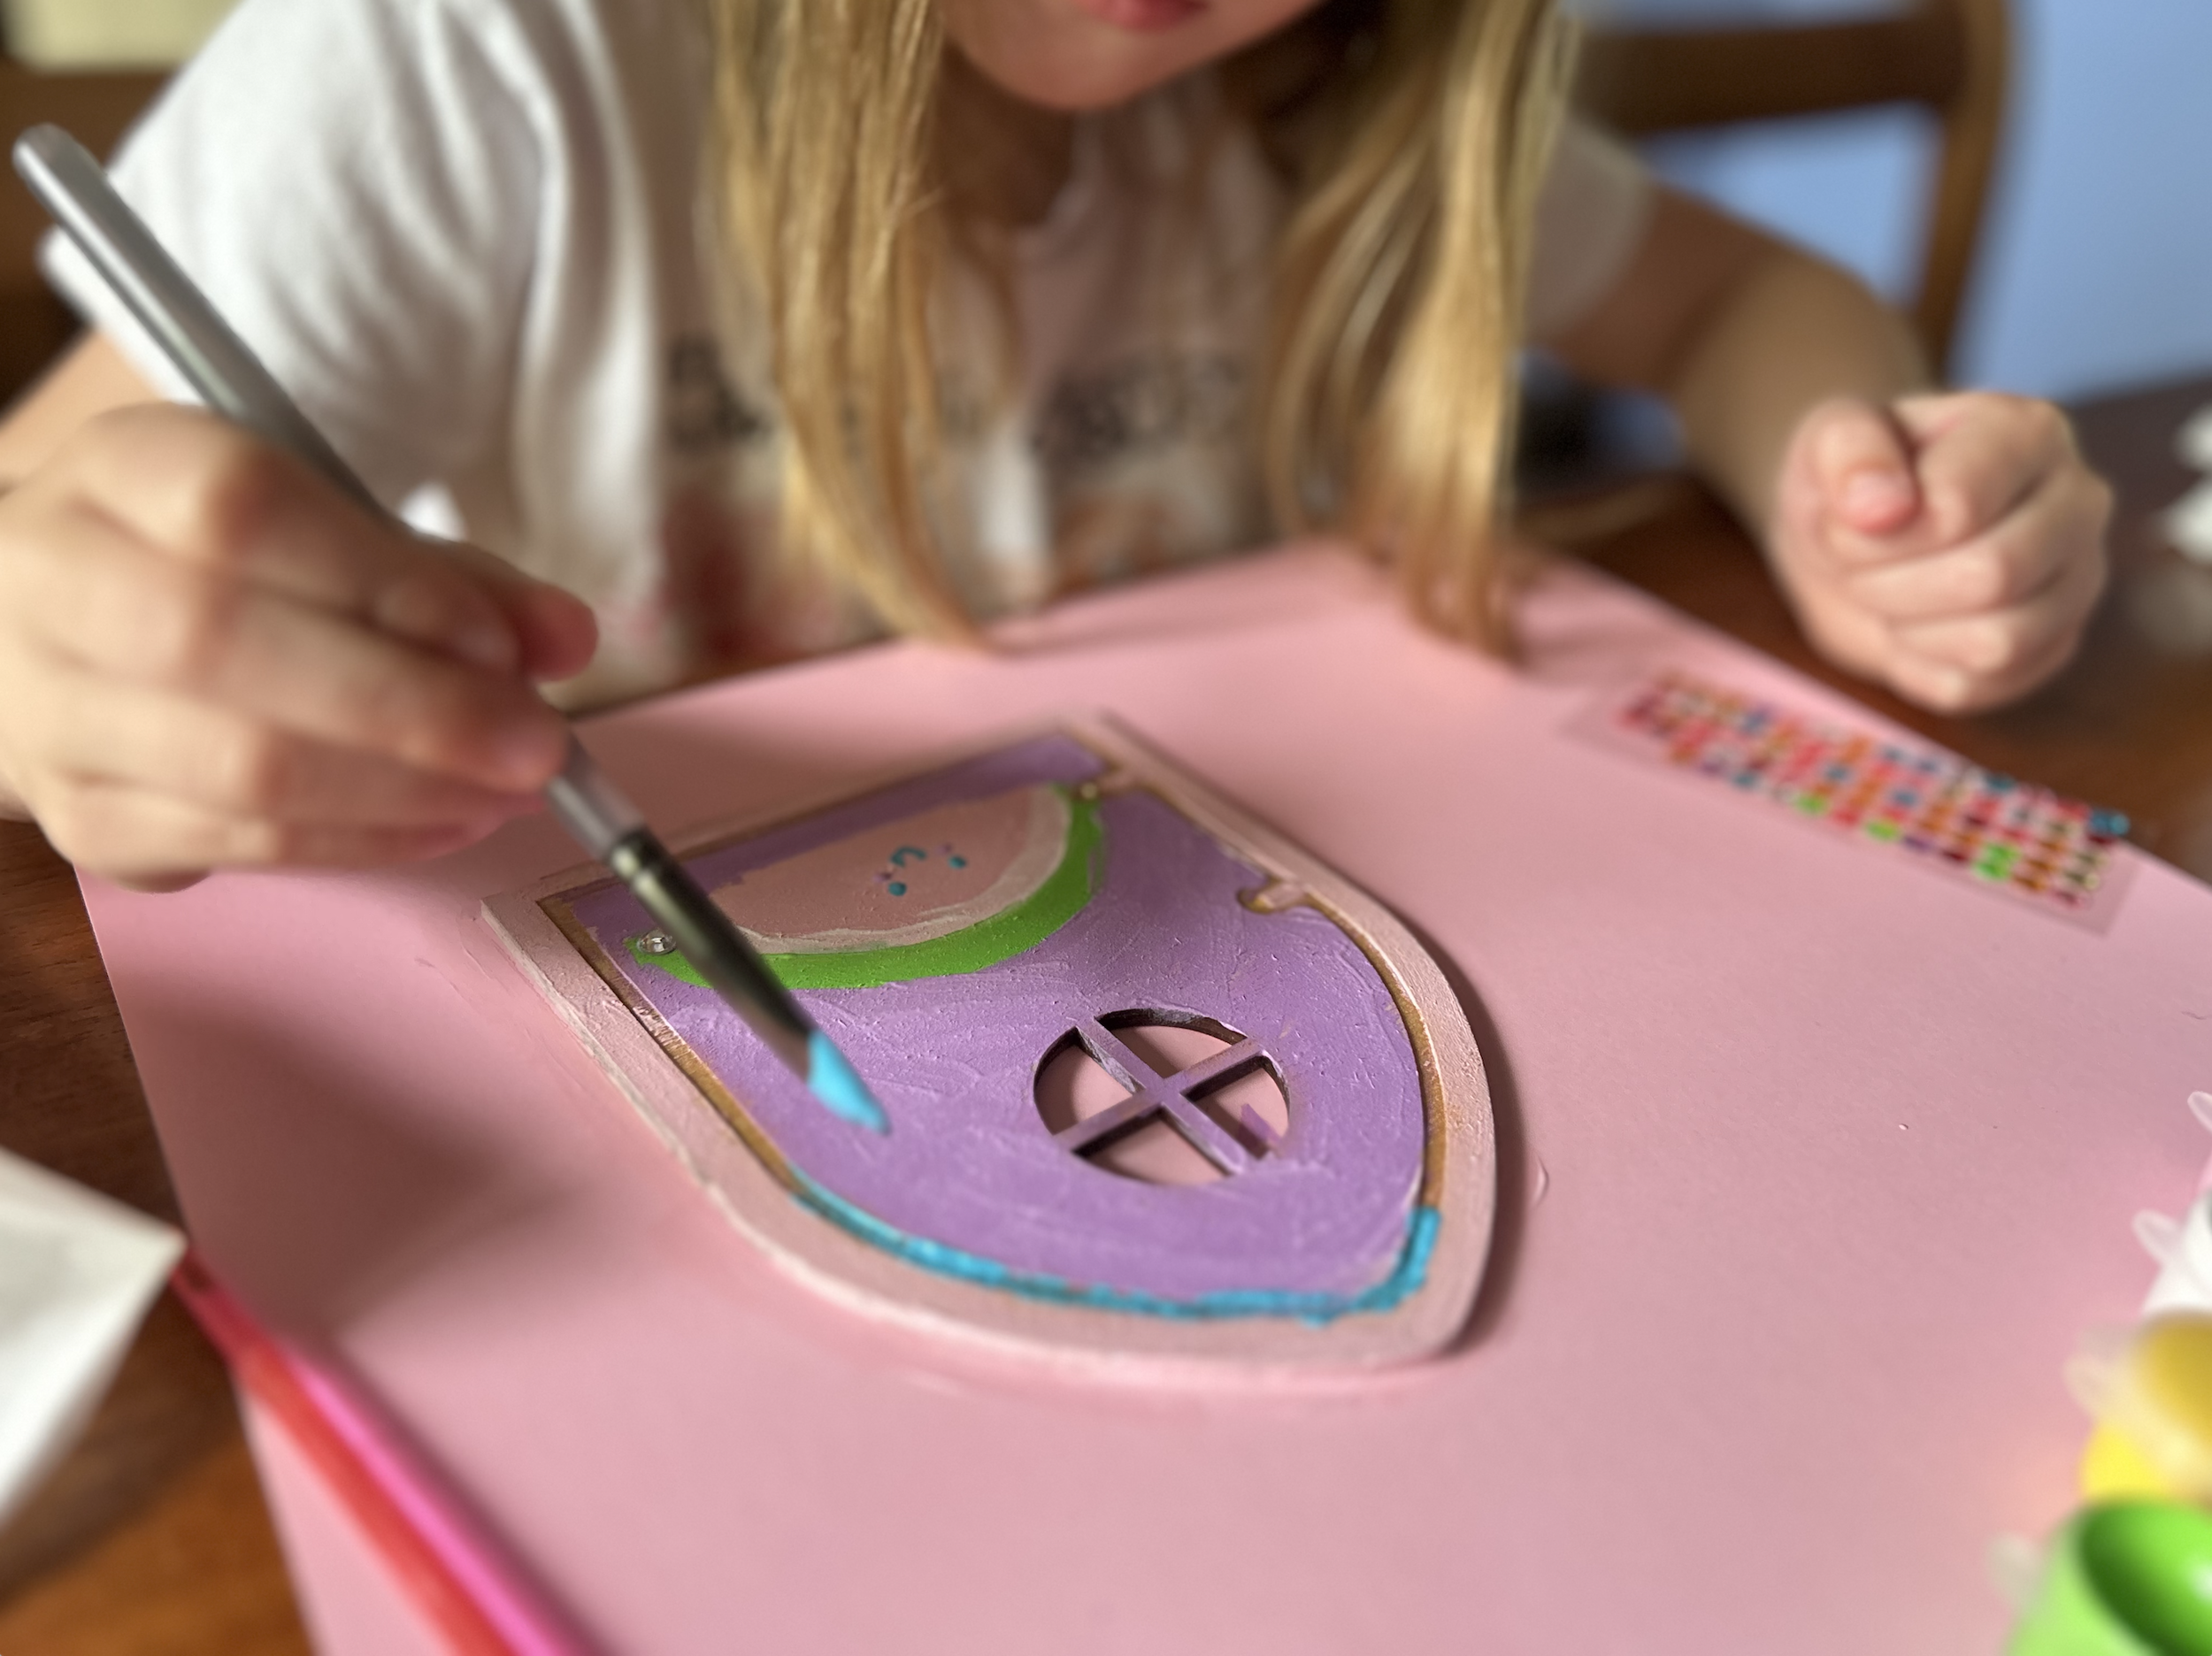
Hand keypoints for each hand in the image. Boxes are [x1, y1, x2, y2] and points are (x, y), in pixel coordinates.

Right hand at [0, 405, 595, 889]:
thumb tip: (567, 637)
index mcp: (119, 471)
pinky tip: (448, 822)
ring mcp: (54, 713)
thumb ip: (448, 578)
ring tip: (512, 788)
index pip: (241, 511)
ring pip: (237, 766)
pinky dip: (368, 840)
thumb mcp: (326, 533)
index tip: (500, 643)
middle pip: (227, 645)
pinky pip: (239, 845)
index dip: (386, 583)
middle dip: (414, 707)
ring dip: (407, 789)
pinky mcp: (84, 819)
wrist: (56, 639)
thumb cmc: (222, 574)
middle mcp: (55, 583)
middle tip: (539, 745)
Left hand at [1767, 391, 2110, 712]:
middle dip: (1889, 584)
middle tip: (1854, 566)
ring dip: (1906, 627)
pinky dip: (1918, 667)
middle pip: (1992, 575)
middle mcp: (2078, 501)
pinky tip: (1908, 626)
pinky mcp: (2052, 648)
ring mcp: (2078, 579)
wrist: (1851, 542)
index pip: (1957, 506)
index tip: (1847, 517)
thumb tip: (1882, 508)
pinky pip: (1981, 686)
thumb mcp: (1828, 440)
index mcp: (2030, 432)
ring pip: (1998, 641)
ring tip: (1884, 592)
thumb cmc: (1849, 481)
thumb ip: (1850, 450)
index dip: (1875, 533)